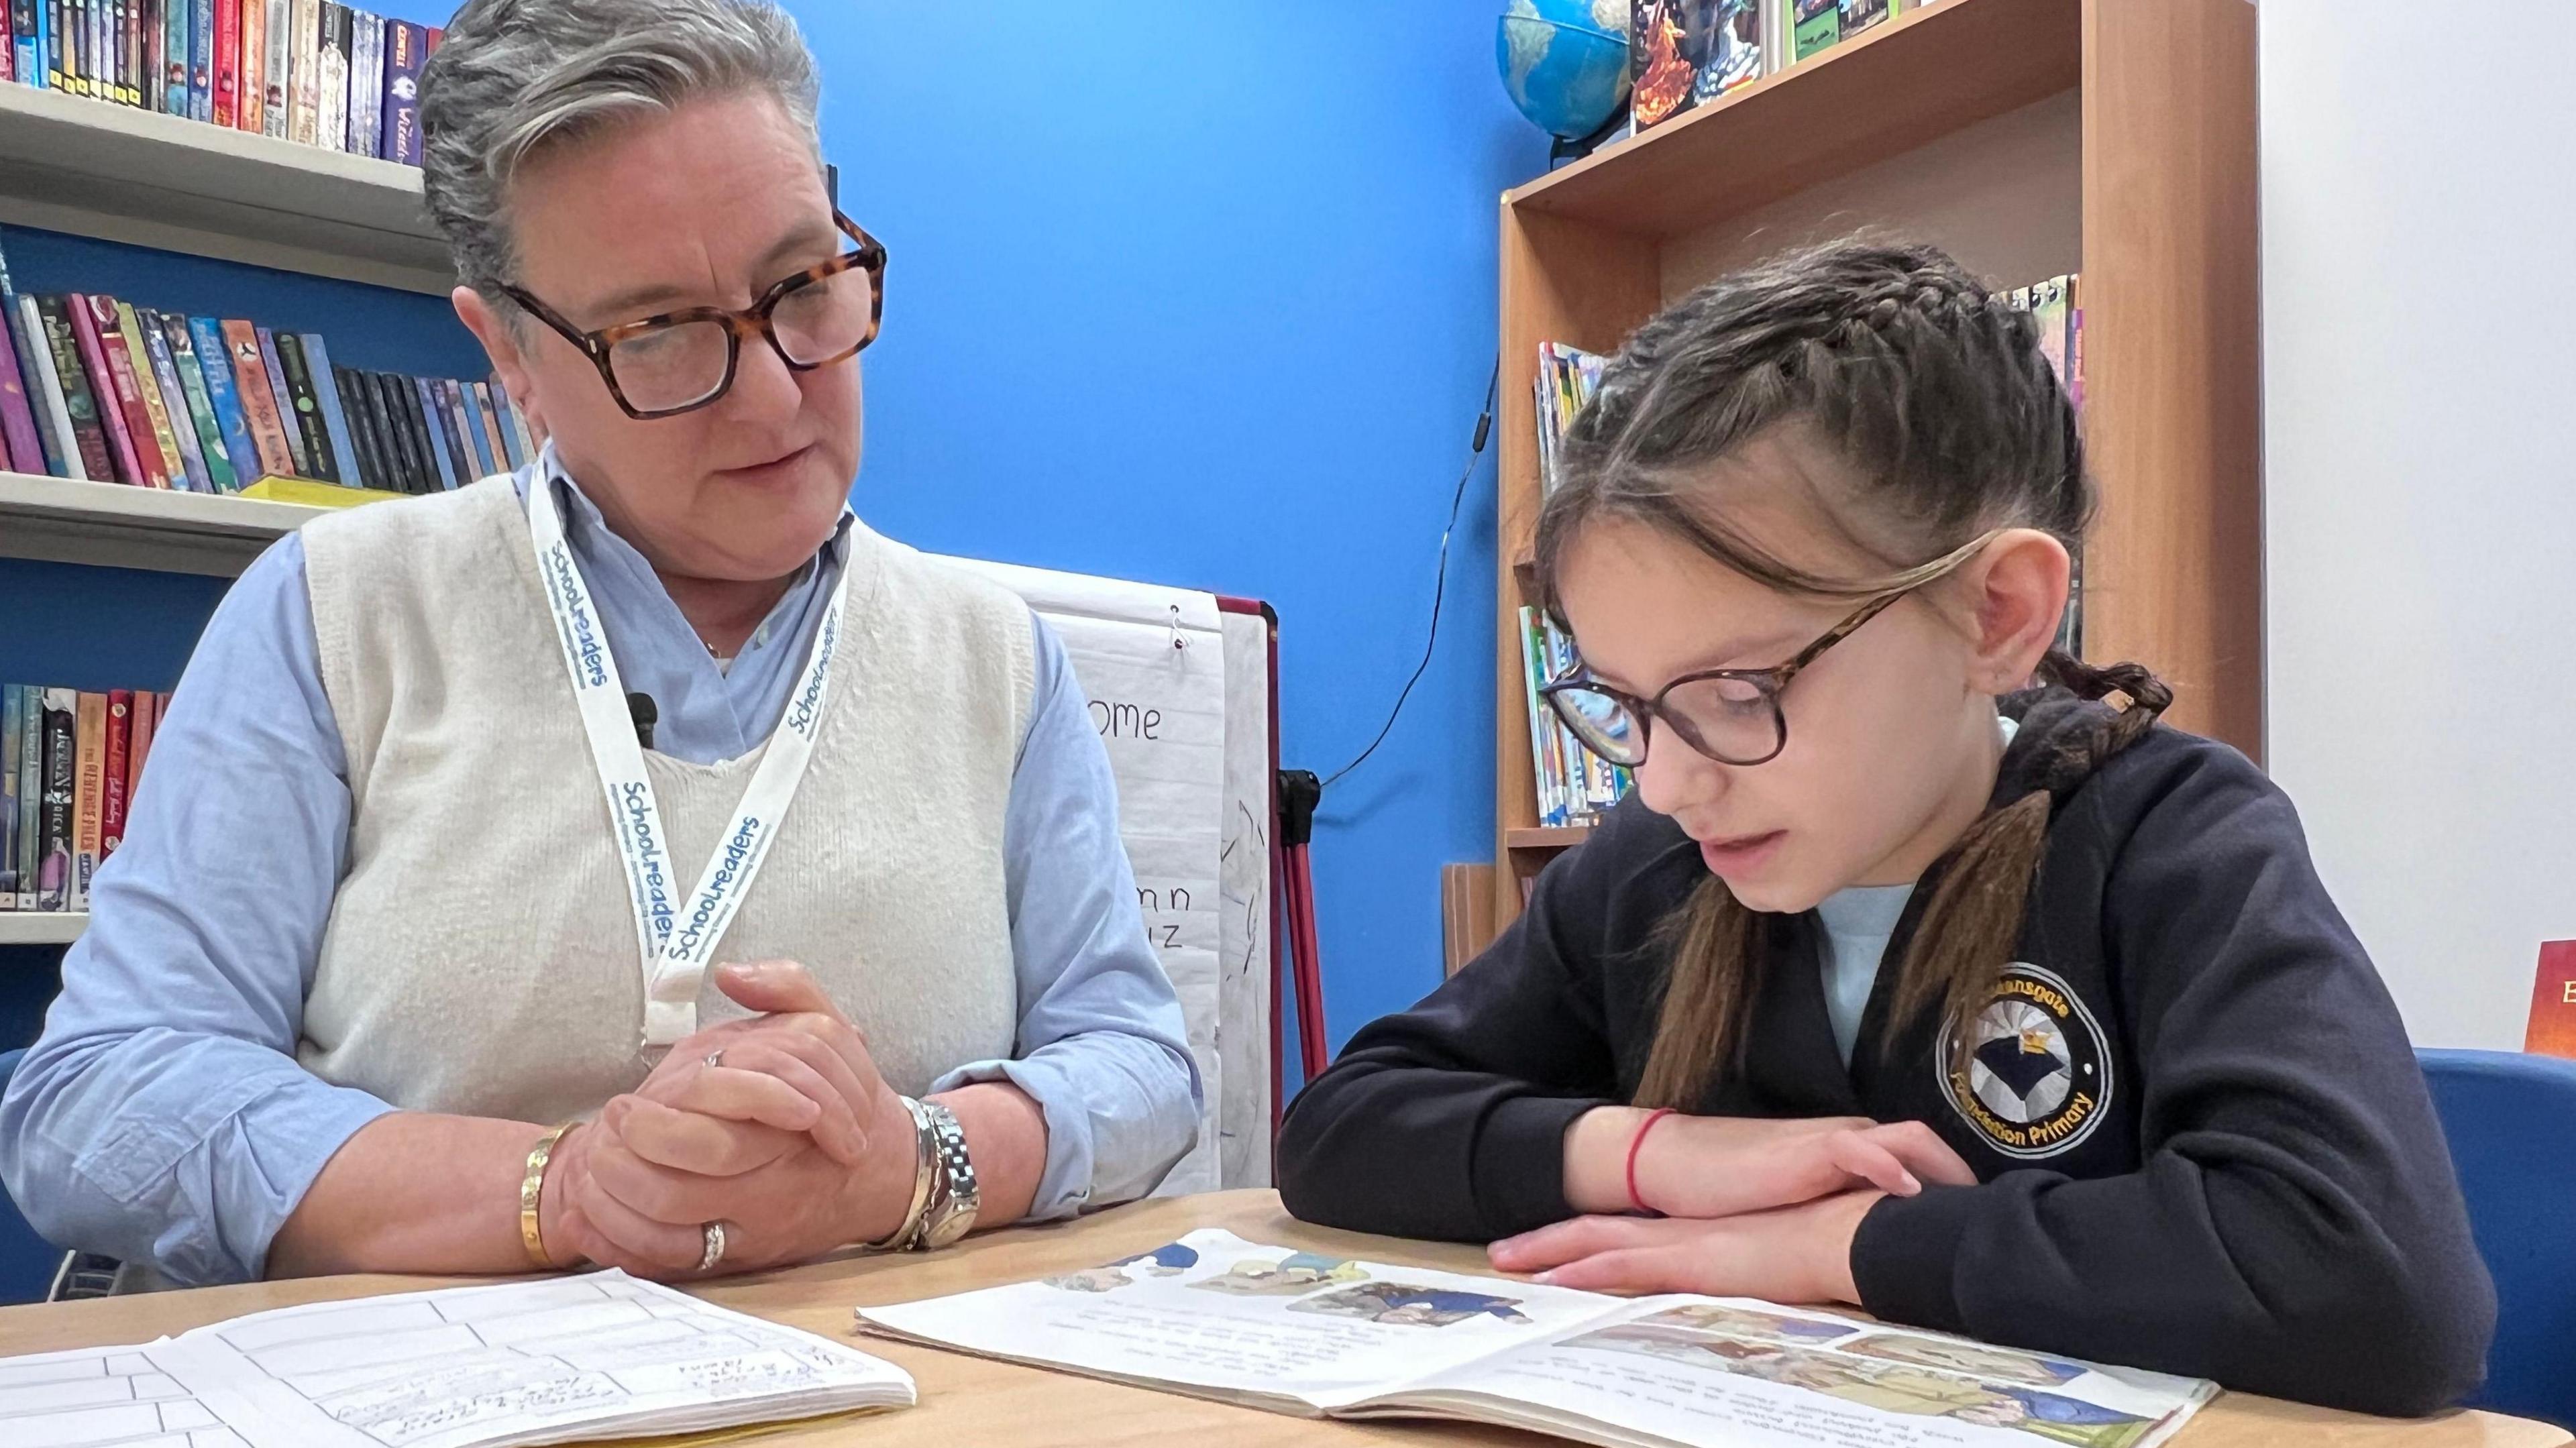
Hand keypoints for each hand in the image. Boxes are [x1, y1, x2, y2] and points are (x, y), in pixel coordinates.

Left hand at [563, 962, 921, 1277]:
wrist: (885, 1178)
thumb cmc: (847, 1103)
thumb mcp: (830, 1031)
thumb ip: (788, 989)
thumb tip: (733, 972)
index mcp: (789, 1137)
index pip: (712, 1138)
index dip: (653, 1124)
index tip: (622, 1104)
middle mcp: (770, 1193)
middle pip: (677, 1192)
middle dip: (622, 1164)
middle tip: (600, 1134)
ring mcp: (752, 1232)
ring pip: (666, 1233)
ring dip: (612, 1204)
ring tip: (591, 1167)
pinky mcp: (735, 1261)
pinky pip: (669, 1265)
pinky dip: (623, 1245)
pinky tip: (591, 1217)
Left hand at [1489, 1190, 1886, 1303]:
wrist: (1851, 1229)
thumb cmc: (1827, 1242)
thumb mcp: (1776, 1259)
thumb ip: (1756, 1268)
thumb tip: (1752, 1280)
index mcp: (1697, 1231)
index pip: (1626, 1230)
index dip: (1584, 1235)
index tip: (1549, 1244)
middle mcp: (1680, 1232)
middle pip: (1597, 1232)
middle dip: (1548, 1242)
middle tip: (1502, 1250)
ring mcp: (1682, 1243)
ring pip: (1596, 1243)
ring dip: (1548, 1251)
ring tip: (1504, 1257)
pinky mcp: (1692, 1260)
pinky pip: (1624, 1267)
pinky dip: (1585, 1270)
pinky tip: (1553, 1277)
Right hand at [1573, 1109, 1974, 1218]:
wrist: (1679, 1164)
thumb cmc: (1732, 1187)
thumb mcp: (1798, 1206)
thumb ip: (1837, 1212)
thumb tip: (1876, 1245)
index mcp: (1851, 1152)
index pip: (1921, 1156)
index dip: (1953, 1183)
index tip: (1980, 1218)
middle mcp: (1851, 1140)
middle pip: (1927, 1143)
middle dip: (1962, 1177)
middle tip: (1996, 1215)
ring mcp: (1831, 1141)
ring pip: (1908, 1141)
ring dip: (1943, 1170)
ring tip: (1970, 1206)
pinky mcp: (1807, 1150)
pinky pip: (1859, 1150)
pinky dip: (1889, 1168)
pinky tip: (1910, 1192)